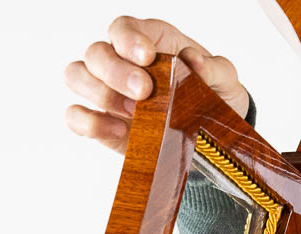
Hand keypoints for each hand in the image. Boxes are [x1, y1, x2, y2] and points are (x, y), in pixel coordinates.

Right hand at [65, 15, 248, 152]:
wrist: (212, 138)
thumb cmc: (212, 96)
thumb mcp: (224, 79)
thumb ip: (213, 68)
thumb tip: (192, 59)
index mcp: (147, 41)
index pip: (122, 28)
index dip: (129, 40)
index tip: (147, 57)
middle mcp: (120, 61)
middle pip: (95, 53)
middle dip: (116, 71)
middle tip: (144, 92)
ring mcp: (107, 92)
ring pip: (77, 77)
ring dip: (100, 94)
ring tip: (134, 114)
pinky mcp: (103, 123)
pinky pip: (76, 116)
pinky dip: (89, 123)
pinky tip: (119, 130)